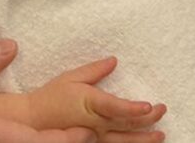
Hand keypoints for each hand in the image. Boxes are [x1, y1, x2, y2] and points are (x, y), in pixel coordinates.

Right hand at [24, 57, 166, 142]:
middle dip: (147, 120)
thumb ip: (94, 70)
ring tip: (160, 136)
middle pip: (125, 124)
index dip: (133, 108)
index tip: (149, 107)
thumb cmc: (52, 96)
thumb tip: (114, 61)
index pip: (115, 108)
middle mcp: (94, 123)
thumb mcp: (71, 78)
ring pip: (123, 141)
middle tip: (162, 110)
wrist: (32, 120)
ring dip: (143, 139)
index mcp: (90, 104)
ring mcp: (93, 137)